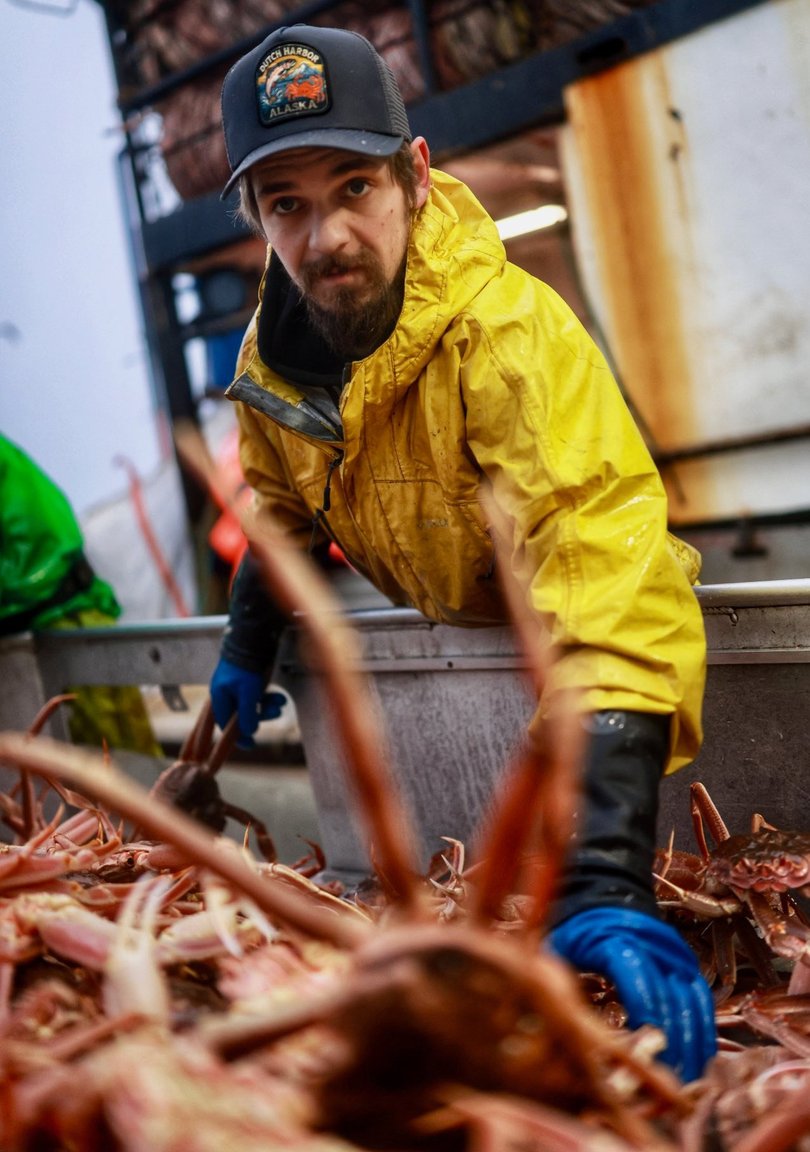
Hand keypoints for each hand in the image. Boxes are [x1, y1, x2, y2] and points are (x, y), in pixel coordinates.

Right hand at [210, 658, 286, 748]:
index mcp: (220, 698)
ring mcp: (238, 686)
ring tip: (282, 702)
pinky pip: (258, 695)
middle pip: (242, 715)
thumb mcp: (248, 693)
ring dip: (268, 706)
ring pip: (253, 704)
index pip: (225, 725)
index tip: (251, 744)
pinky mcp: (249, 680)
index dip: (238, 736)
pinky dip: (269, 696)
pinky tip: (279, 696)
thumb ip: (247, 714)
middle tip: (277, 713)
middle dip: (261, 715)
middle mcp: (227, 693)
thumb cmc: (247, 666)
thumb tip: (249, 732)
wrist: (253, 638)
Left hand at [547, 906, 715, 1081]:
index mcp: (617, 940)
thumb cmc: (578, 932)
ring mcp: (674, 955)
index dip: (644, 1015)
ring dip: (691, 1044)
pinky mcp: (687, 964)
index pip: (637, 978)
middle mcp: (653, 946)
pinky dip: (702, 1030)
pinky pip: (701, 1000)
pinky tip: (699, 1061)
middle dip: (669, 1043)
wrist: (607, 901)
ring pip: (691, 1003)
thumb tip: (559, 1030)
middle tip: (662, 1082)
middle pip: (669, 997)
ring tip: (684, 1082)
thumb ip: (558, 983)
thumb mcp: (559, 949)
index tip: (642, 1053)